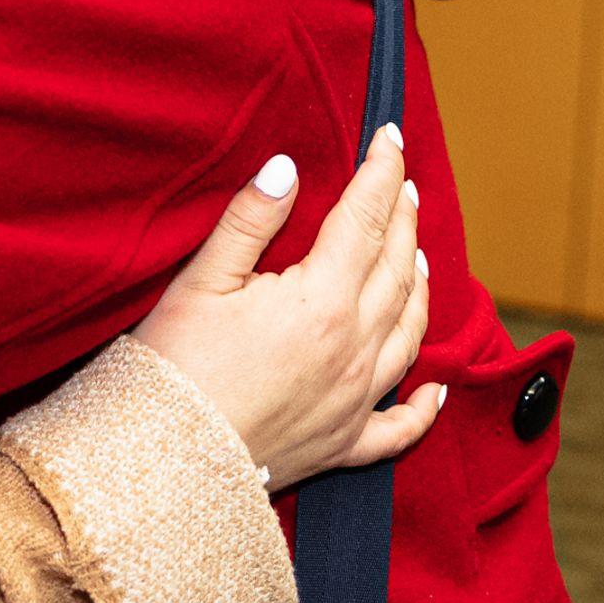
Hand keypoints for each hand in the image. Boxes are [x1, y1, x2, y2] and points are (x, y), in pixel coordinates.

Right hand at [135, 125, 442, 490]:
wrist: (166, 465)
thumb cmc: (173, 370)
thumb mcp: (201, 281)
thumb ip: (251, 221)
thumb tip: (288, 167)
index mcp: (321, 301)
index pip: (365, 220)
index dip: (380, 173)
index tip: (389, 137)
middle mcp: (353, 349)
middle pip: (396, 270)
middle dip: (403, 219)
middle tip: (404, 183)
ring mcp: (354, 400)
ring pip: (410, 334)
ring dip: (419, 288)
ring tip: (419, 256)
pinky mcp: (343, 444)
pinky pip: (400, 425)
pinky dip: (425, 405)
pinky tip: (437, 387)